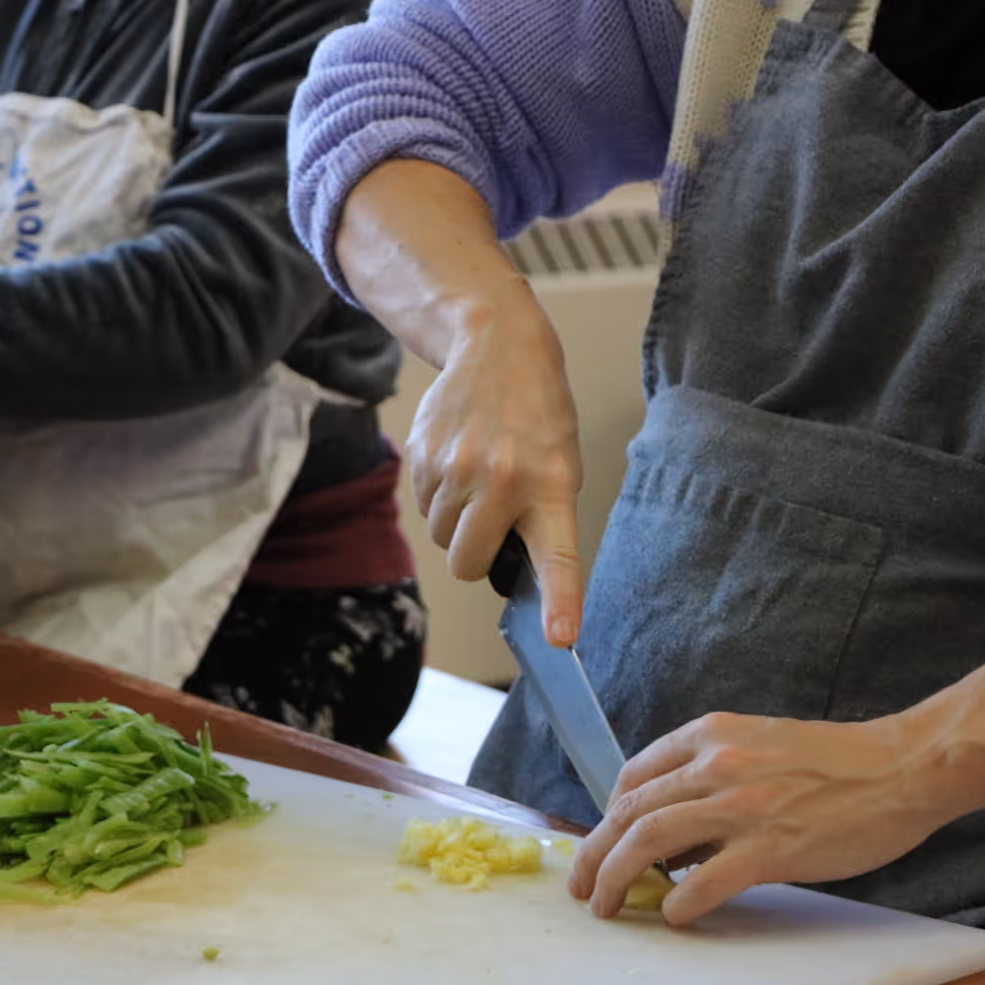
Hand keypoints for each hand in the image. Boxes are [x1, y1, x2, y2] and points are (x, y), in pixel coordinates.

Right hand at [335, 161, 585, 645]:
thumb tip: (508, 576)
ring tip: (479, 476)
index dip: (560, 603)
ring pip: (440, 537)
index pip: (557, 559)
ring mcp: (457, 469)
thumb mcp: (560, 465)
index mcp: (551, 489)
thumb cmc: (538, 418)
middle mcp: (502, 482)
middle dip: (474, 556)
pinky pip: (423, 507)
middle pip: (466, 564)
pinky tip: (458, 461)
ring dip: (455, 521)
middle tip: (493, 523)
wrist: (498, 345)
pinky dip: (437, 496)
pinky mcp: (423, 456)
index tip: (561, 639)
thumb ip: (540, 520)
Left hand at [568, 711, 955, 925]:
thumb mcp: (762, 745)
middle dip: (594, 854)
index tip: (602, 841)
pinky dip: (679, 905)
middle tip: (582, 887)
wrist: (903, 766)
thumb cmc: (840, 760)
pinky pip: (702, 883)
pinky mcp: (770, 848)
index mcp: (712, 735)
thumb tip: (678, 829)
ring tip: (606, 908)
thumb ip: (715, 774)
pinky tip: (676, 917)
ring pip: (648, 844)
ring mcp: (741, 807)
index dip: (607, 815)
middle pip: (629, 812)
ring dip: (615, 880)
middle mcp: (717, 764)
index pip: (633, 776)